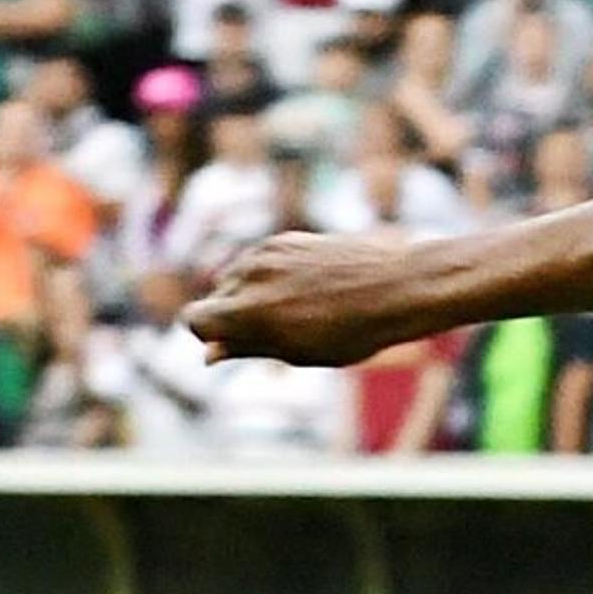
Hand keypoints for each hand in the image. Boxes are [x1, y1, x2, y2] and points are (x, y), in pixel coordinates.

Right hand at [183, 233, 431, 369]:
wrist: (399, 286)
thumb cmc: (353, 331)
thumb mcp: (298, 352)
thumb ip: (248, 348)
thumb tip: (208, 353)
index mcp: (246, 310)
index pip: (193, 319)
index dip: (211, 335)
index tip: (236, 343)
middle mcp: (247, 275)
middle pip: (216, 299)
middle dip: (234, 316)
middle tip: (280, 331)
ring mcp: (264, 253)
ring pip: (236, 278)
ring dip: (253, 295)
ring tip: (300, 310)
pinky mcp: (283, 240)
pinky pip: (259, 262)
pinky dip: (272, 277)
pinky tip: (309, 288)